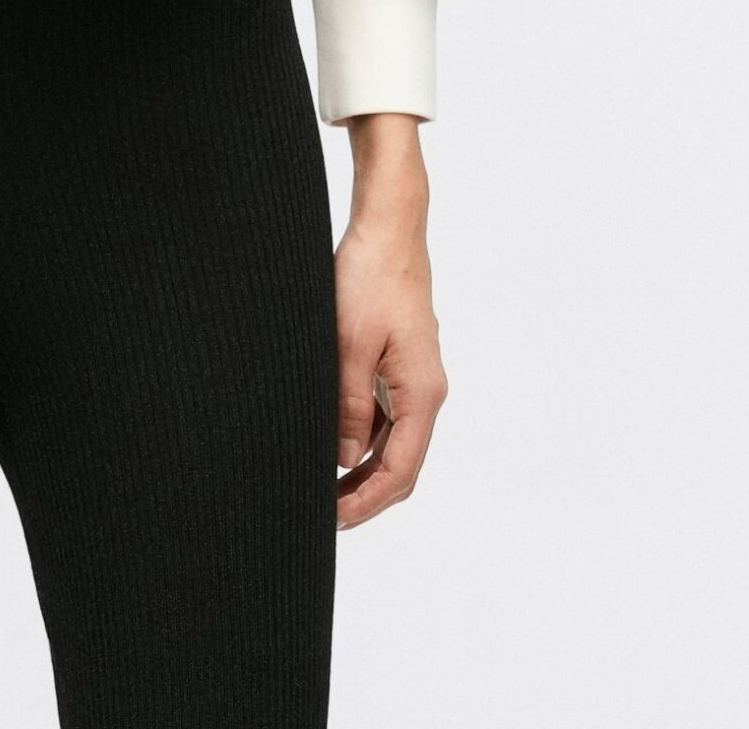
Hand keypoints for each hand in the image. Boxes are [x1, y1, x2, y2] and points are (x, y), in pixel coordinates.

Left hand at [332, 119, 447, 529]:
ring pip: (394, 442)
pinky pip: (387, 415)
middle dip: (366, 494)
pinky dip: (364, 437)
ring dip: (363, 468)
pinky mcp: (401, 362)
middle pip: (402, 464)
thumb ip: (349, 404)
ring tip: (323, 486)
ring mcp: (415, 377)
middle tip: (324, 514)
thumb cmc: (370, 277)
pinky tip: (334, 441)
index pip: (400, 471)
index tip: (333, 521)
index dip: (367, 502)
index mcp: (422, 392)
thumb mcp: (349, 343)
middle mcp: (426, 390)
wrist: (388, 227)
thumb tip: (345, 458)